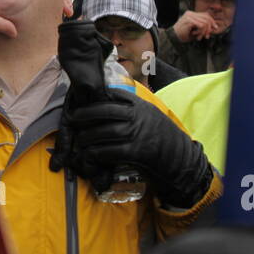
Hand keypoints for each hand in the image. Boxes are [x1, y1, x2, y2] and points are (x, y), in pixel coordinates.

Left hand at [58, 90, 213, 207]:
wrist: (180, 158)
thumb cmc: (161, 137)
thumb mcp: (149, 115)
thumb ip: (131, 109)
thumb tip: (106, 103)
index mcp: (140, 105)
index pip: (114, 95)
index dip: (95, 98)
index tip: (82, 101)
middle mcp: (138, 116)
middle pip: (104, 111)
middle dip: (85, 114)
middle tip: (72, 118)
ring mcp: (138, 133)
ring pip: (104, 132)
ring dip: (87, 137)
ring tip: (79, 141)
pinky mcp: (137, 151)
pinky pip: (110, 151)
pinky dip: (96, 153)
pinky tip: (90, 155)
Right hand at [173, 10, 219, 43]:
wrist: (173, 37)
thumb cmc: (183, 34)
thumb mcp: (195, 29)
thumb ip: (203, 27)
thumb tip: (213, 27)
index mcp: (191, 14)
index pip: (205, 15)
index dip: (212, 21)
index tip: (215, 28)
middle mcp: (190, 13)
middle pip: (207, 17)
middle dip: (209, 28)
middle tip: (207, 36)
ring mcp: (189, 16)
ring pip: (205, 22)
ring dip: (204, 32)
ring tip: (199, 37)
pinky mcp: (189, 21)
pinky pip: (201, 26)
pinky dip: (201, 32)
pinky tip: (197, 36)